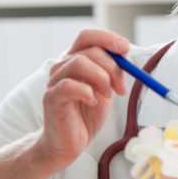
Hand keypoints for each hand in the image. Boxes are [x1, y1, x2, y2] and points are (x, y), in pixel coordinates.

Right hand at [36, 29, 129, 170]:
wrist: (69, 142)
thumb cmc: (86, 115)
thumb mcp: (106, 89)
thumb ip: (113, 72)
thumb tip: (126, 54)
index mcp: (76, 61)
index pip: (87, 36)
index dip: (107, 38)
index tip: (125, 48)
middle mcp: (63, 67)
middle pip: (90, 51)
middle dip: (113, 67)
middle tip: (121, 88)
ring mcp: (55, 81)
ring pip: (79, 63)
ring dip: (101, 78)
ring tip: (107, 95)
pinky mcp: (51, 98)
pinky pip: (69, 85)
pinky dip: (87, 92)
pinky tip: (92, 102)